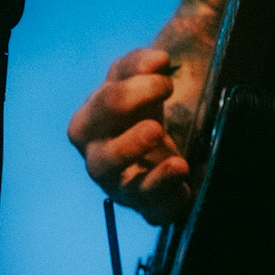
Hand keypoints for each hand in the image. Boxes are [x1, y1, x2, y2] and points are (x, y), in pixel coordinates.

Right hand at [67, 47, 194, 225]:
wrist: (156, 126)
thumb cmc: (138, 98)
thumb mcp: (136, 72)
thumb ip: (142, 62)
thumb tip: (158, 61)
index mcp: (88, 121)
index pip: (105, 106)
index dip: (137, 91)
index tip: (168, 80)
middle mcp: (98, 158)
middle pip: (103, 160)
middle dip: (131, 145)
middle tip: (158, 127)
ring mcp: (120, 185)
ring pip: (126, 194)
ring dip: (153, 180)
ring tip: (179, 165)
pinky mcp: (146, 204)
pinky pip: (154, 213)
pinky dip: (170, 202)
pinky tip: (186, 187)